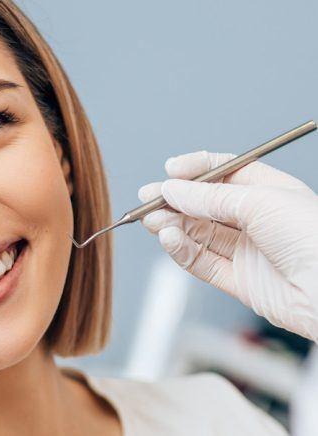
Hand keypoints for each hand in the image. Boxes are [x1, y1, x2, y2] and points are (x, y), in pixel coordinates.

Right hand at [139, 151, 317, 340]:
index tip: (170, 170)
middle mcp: (255, 219)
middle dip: (174, 200)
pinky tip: (168, 239)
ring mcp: (246, 250)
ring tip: (151, 220)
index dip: (195, 169)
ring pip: (198, 233)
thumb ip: (209, 198)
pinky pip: (201, 262)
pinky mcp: (238, 279)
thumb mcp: (259, 202)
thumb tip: (172, 190)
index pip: (224, 172)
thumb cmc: (313, 238)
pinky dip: (181, 250)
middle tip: (147, 198)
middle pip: (204, 204)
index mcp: (267, 190)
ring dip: (172, 224)